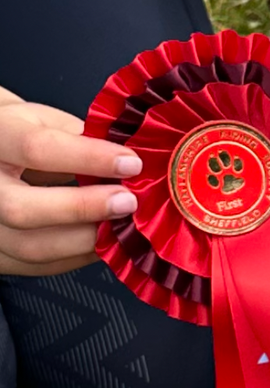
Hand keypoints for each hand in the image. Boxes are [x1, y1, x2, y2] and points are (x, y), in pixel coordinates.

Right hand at [0, 87, 140, 274]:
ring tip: (122, 226)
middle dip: (82, 209)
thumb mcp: (45, 121)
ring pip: (29, 246)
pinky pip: (37, 266)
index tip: (131, 164)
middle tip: (127, 202)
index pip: (36, 148)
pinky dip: (77, 257)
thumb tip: (132, 162)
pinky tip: (104, 243)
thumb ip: (83, 140)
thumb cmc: (19, 135)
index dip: (89, 158)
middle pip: (20, 209)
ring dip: (86, 240)